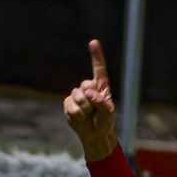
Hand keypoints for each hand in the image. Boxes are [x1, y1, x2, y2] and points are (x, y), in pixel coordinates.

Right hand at [63, 39, 117, 159]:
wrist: (94, 134)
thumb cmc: (105, 122)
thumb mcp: (108, 113)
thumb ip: (102, 103)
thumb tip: (91, 94)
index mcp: (101, 86)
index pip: (98, 69)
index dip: (96, 55)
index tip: (93, 42)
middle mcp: (88, 88)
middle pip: (85, 86)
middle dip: (90, 99)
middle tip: (95, 110)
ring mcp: (77, 95)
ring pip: (76, 96)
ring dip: (84, 109)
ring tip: (88, 115)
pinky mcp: (68, 103)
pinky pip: (70, 106)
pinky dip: (76, 114)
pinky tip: (80, 118)